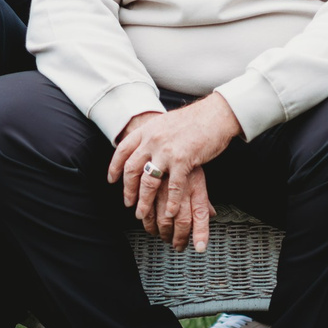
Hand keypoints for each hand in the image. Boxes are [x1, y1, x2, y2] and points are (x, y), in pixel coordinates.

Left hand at [108, 95, 240, 249]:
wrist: (216, 114)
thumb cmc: (196, 119)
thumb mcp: (166, 123)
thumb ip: (154, 135)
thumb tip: (146, 144)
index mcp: (148, 130)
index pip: (123, 150)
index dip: (115, 166)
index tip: (111, 179)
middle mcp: (152, 140)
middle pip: (132, 169)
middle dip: (128, 189)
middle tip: (128, 203)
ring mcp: (166, 151)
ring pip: (148, 181)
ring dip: (143, 201)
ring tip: (142, 214)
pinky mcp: (183, 160)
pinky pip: (172, 187)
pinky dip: (170, 202)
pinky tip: (169, 212)